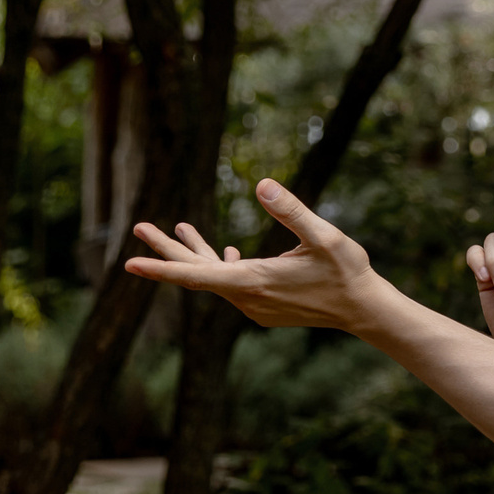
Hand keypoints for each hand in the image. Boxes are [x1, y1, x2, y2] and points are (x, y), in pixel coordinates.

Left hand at [126, 181, 388, 330]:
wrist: (364, 310)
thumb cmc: (347, 272)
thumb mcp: (324, 236)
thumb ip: (291, 210)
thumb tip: (261, 183)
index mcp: (254, 281)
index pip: (196, 275)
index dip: (161, 267)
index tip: (129, 263)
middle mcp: (247, 297)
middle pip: (197, 273)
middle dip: (168, 250)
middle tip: (140, 226)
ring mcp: (254, 306)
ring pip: (214, 277)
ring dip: (196, 254)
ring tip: (179, 228)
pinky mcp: (263, 308)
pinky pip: (231, 285)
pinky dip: (220, 266)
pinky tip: (226, 251)